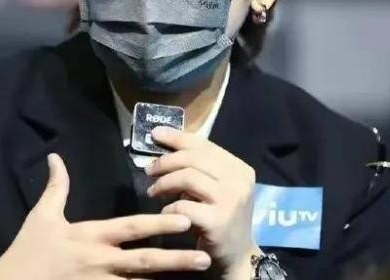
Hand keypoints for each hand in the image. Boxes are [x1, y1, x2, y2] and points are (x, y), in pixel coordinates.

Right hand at [0, 153, 211, 279]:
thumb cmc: (28, 251)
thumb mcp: (41, 217)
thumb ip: (56, 187)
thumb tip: (55, 157)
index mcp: (91, 236)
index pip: (131, 228)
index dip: (158, 224)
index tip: (184, 219)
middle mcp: (101, 261)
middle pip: (145, 261)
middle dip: (176, 260)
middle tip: (204, 258)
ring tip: (196, 276)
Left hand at [146, 127, 262, 279]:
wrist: (238, 256)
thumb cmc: (222, 219)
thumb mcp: (218, 189)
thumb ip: (201, 169)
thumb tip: (167, 144)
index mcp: (239, 168)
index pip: (205, 144)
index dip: (177, 137)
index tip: (155, 134)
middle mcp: (239, 180)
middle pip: (193, 158)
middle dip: (166, 162)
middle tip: (150, 170)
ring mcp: (230, 200)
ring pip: (187, 177)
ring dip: (164, 183)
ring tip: (154, 191)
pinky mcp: (218, 221)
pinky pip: (183, 206)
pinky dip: (168, 208)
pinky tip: (165, 213)